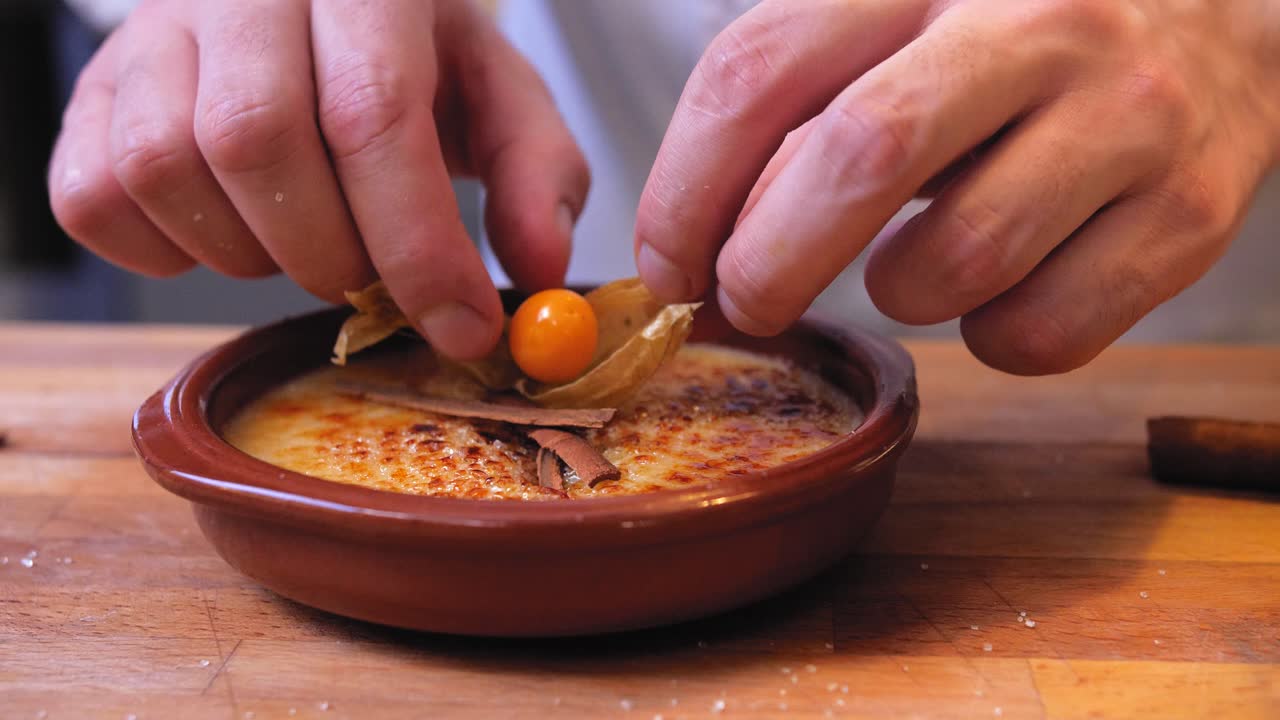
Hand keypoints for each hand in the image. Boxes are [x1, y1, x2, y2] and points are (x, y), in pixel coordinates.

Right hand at [49, 0, 587, 358]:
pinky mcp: (90, 92)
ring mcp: (148, 32)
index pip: (373, 112)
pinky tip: (233, 233)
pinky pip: (92, 197)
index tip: (462, 327)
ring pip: (165, 168)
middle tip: (373, 277)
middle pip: (257, 140)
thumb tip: (541, 270)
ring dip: (250, 253)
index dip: (418, 243)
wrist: (315, 0)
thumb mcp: (497, 92)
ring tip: (307, 242)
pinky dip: (165, 251)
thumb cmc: (408, 52)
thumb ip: (536, 172)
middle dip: (332, 253)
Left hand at [635, 0, 1279, 373]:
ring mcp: (1125, 117)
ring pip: (957, 261)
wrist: (1228, 17)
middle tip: (749, 301)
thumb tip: (707, 238)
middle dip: (770, 261)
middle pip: (858, 157)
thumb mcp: (907, 27)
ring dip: (901, 292)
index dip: (685, 188)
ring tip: (918, 261)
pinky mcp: (1189, 211)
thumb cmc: (1021, 37)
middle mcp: (1035, 24)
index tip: (669, 263)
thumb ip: (805, 103)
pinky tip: (1006, 288)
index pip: (760, 70)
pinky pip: (1045, 330)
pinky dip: (997, 338)